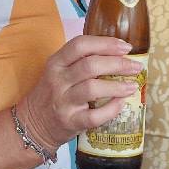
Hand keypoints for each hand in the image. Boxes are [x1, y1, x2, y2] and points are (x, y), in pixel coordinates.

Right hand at [16, 36, 141, 152]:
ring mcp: (63, 102)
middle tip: (135, 66)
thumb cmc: (53, 94)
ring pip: (92, 89)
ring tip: (132, 86)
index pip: (80, 45)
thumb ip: (81, 61)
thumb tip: (118, 53)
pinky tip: (121, 104)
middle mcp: (58, 80)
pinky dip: (111, 110)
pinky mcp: (70, 122)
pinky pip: (94, 116)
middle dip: (117, 64)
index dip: (105, 44)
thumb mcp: (59, 71)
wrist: (33, 124)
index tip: (125, 47)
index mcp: (56, 63)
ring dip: (117, 86)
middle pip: (90, 66)